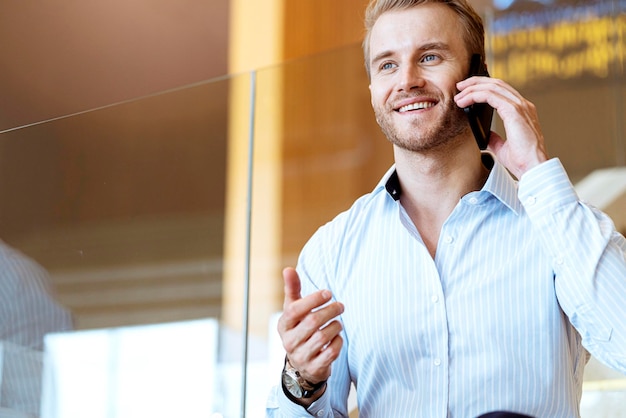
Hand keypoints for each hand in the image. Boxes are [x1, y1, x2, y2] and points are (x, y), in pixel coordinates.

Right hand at [277, 267, 343, 389]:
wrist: (301, 363)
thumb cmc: (299, 328)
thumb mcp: (294, 310)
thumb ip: (292, 289)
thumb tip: (288, 269)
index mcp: (283, 325)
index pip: (295, 310)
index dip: (313, 299)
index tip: (328, 293)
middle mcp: (289, 342)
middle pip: (312, 322)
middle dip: (330, 311)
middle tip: (341, 305)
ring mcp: (301, 356)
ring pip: (322, 337)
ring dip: (335, 326)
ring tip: (338, 322)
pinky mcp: (314, 368)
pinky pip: (330, 353)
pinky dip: (338, 343)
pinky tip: (338, 337)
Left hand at [455, 76, 547, 178]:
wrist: (532, 168)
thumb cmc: (522, 160)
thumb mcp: (503, 147)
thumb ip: (495, 138)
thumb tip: (486, 135)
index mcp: (522, 112)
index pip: (502, 90)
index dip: (484, 87)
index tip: (466, 91)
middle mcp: (523, 105)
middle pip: (497, 83)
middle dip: (475, 82)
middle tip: (459, 86)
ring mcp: (520, 107)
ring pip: (493, 86)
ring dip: (472, 88)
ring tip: (458, 94)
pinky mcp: (514, 111)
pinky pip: (491, 95)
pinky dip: (475, 95)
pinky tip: (464, 101)